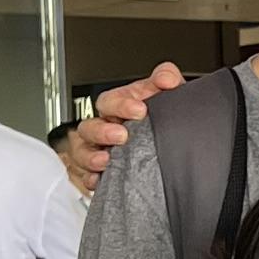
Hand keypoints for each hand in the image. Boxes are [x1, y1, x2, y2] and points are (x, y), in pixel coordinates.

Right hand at [63, 62, 186, 187]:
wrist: (176, 143)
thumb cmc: (164, 116)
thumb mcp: (168, 94)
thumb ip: (167, 79)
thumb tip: (166, 78)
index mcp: (119, 107)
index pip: (108, 101)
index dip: (120, 104)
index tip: (139, 109)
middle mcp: (106, 128)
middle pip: (89, 127)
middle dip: (102, 131)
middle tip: (122, 135)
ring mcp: (101, 150)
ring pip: (82, 152)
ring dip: (91, 156)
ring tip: (106, 160)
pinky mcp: (104, 173)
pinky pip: (86, 176)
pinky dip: (90, 178)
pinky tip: (99, 180)